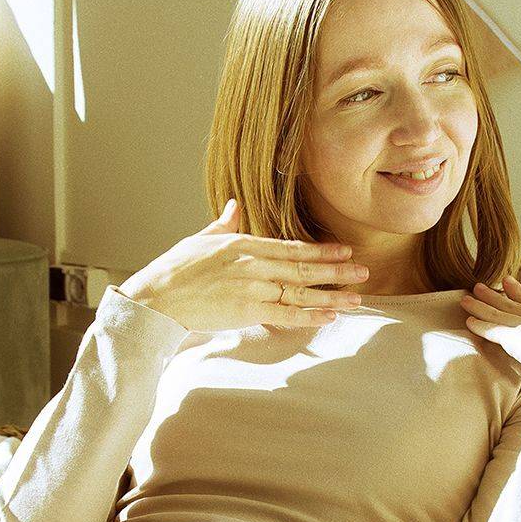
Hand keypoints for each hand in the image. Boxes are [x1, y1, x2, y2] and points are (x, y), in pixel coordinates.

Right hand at [117, 199, 369, 331]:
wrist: (156, 297)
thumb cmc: (174, 270)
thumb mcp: (201, 239)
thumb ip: (225, 224)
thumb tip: (235, 205)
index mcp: (244, 244)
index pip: (292, 247)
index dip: (322, 250)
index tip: (344, 251)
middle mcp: (254, 263)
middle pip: (304, 268)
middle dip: (337, 271)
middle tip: (363, 272)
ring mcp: (253, 287)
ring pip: (301, 291)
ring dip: (331, 295)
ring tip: (356, 298)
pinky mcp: (247, 311)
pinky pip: (286, 314)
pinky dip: (310, 316)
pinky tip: (330, 317)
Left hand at [460, 275, 520, 379]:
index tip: (510, 285)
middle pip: (515, 304)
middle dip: (498, 295)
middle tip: (484, 286)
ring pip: (499, 314)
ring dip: (481, 306)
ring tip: (467, 297)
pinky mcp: (515, 339)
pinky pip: (492, 330)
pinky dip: (479, 325)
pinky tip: (467, 320)